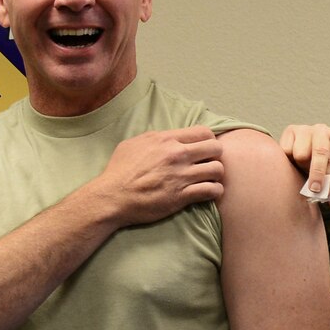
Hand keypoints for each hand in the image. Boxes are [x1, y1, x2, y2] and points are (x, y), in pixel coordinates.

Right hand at [94, 126, 224, 225]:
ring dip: (215, 175)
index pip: (203, 132)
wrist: (112, 197)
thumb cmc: (118, 171)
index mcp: (166, 140)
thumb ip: (154, 138)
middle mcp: (177, 155)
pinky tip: (207, 192)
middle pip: (215, 149)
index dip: (208, 140)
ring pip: (217, 170)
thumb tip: (167, 138)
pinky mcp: (182, 196)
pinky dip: (214, 191)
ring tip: (208, 178)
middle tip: (207, 163)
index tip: (204, 148)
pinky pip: (212, 190)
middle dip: (215, 156)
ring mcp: (181, 176)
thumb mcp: (132, 144)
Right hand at [279, 123, 329, 207]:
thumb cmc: (321, 161)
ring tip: (303, 168)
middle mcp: (323, 130)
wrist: (306, 149)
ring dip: (301, 165)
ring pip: (301, 153)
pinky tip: (293, 160)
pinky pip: (287, 150)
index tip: (323, 192)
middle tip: (313, 190)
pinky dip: (289, 159)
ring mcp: (305, 128)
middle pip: (320, 152)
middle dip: (317, 174)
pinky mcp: (290, 131)